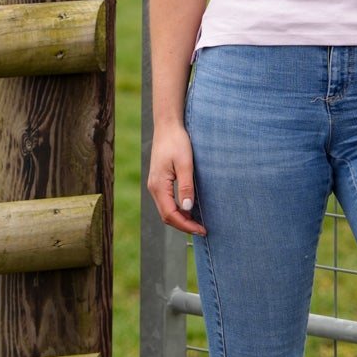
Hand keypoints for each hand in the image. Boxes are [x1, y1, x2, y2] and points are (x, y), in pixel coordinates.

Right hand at [147, 121, 205, 235]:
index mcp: (159, 185)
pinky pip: (166, 202)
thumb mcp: (185, 164)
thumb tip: (187, 209)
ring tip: (198, 223)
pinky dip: (177, 210)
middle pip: (167, 216)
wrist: (167, 126)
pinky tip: (189, 210)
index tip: (201, 230)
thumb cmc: (177, 141)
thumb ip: (186, 187)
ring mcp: (155, 185)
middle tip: (202, 230)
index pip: (170, 214)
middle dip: (184, 225)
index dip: (186, 225)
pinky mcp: (159, 182)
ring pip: (166, 210)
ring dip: (181, 219)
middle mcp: (154, 188)